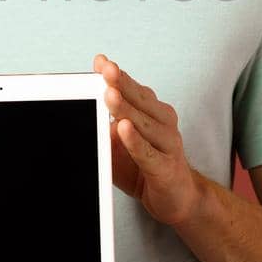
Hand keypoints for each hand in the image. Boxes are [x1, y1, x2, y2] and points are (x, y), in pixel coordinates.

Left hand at [94, 53, 204, 227]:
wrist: (178, 199)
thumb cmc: (145, 167)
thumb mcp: (120, 143)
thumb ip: (105, 124)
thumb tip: (83, 105)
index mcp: (154, 112)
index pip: (134, 89)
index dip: (118, 75)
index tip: (101, 62)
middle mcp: (164, 123)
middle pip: (141, 100)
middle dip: (121, 84)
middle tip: (106, 70)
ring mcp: (168, 145)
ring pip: (145, 124)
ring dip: (126, 109)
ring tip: (109, 95)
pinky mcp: (166, 168)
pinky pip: (149, 153)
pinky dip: (136, 142)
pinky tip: (124, 129)